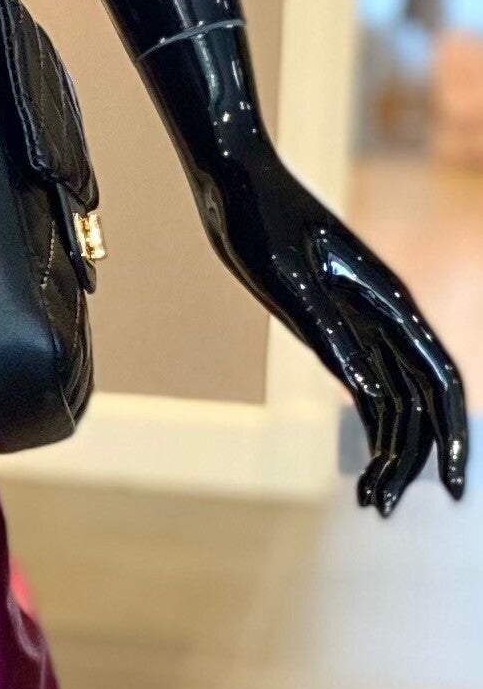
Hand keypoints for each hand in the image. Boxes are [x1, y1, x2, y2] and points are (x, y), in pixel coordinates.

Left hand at [190, 125, 467, 515]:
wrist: (233, 179)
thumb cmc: (260, 219)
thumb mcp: (291, 281)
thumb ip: (332, 333)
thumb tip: (366, 391)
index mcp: (390, 300)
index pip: (440, 379)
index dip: (452, 434)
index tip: (455, 487)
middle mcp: (386, 314)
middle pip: (420, 399)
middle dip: (415, 459)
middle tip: (385, 510)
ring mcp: (361, 320)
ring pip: (394, 398)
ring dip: (389, 452)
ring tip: (369, 503)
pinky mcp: (332, 323)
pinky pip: (366, 384)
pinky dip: (368, 427)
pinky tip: (359, 466)